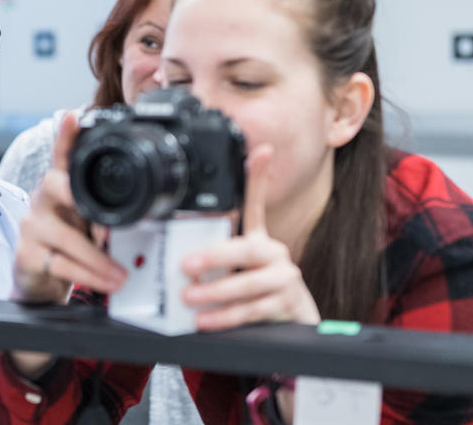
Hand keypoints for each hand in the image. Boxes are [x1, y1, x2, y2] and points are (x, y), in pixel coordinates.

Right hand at [11, 113, 126, 303]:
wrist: (41, 284)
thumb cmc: (68, 248)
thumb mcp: (87, 224)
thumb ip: (103, 212)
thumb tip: (136, 213)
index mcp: (59, 189)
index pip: (61, 157)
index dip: (66, 136)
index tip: (73, 117)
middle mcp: (41, 201)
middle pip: (56, 186)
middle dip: (82, 201)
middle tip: (108, 228)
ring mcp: (31, 227)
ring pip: (66, 236)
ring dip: (98, 259)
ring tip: (121, 275)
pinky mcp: (26, 255)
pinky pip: (62, 263)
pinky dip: (89, 276)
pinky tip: (106, 282)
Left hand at [179, 146, 320, 330]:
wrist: (292, 320)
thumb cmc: (258, 290)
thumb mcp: (238, 269)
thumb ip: (215, 258)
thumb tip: (180, 257)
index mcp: (260, 241)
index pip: (258, 205)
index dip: (260, 178)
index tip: (262, 152)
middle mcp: (275, 254)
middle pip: (247, 250)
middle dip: (215, 257)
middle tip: (185, 265)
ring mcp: (284, 279)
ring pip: (249, 284)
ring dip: (216, 291)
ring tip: (190, 296)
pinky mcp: (286, 304)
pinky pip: (253, 310)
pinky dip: (226, 317)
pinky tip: (206, 320)